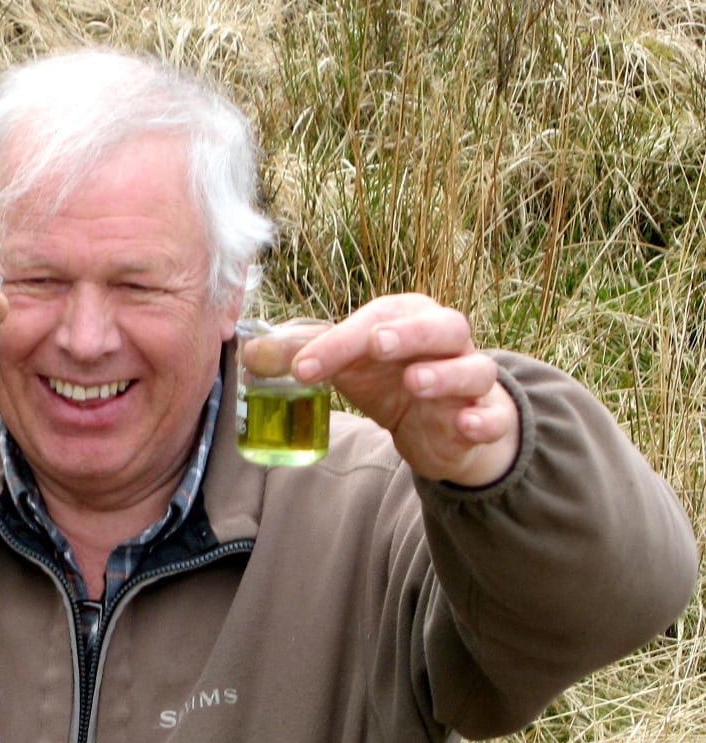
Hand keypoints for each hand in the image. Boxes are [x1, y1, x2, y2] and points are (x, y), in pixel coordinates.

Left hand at [291, 294, 519, 485]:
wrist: (445, 423)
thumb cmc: (394, 378)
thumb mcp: (348, 366)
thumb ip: (306, 356)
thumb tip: (250, 353)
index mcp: (409, 318)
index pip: (376, 319)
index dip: (338, 342)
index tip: (302, 368)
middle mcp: (446, 342)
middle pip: (440, 326)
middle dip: (408, 333)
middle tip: (375, 345)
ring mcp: (471, 379)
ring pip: (473, 368)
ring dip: (445, 374)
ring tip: (415, 383)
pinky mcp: (486, 417)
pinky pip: (492, 416)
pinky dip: (482, 418)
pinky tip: (465, 423)